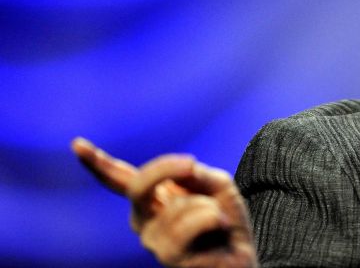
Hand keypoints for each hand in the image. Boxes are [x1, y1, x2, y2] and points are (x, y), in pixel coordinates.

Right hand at [71, 137, 258, 267]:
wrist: (240, 257)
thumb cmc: (225, 222)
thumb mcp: (216, 185)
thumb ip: (195, 174)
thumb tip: (183, 168)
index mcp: (152, 200)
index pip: (120, 180)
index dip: (98, 163)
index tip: (77, 145)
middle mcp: (145, 222)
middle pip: (137, 187)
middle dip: (164, 169)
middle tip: (191, 164)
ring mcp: (154, 242)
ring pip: (178, 206)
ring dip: (208, 206)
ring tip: (215, 222)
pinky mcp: (170, 258)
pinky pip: (196, 221)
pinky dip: (216, 218)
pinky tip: (218, 232)